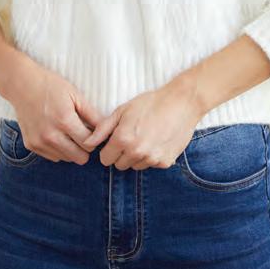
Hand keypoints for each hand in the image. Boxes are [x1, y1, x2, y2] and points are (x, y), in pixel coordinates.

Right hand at [4, 52, 104, 164]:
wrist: (22, 85)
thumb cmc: (51, 86)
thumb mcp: (75, 95)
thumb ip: (92, 114)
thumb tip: (106, 129)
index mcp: (64, 120)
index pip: (89, 143)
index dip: (95, 138)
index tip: (94, 131)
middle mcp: (50, 135)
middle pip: (79, 157)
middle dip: (85, 147)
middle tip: (83, 133)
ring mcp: (39, 142)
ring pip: (66, 158)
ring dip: (71, 149)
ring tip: (69, 131)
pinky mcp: (31, 145)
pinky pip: (53, 156)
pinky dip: (58, 149)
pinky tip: (57, 133)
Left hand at [79, 76, 203, 170]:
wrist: (181, 102)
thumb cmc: (150, 103)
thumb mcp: (123, 110)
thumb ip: (103, 128)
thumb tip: (87, 142)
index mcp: (122, 138)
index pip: (105, 159)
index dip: (109, 149)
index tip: (116, 140)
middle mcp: (136, 152)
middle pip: (119, 165)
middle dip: (122, 153)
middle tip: (133, 136)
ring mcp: (151, 158)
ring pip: (135, 166)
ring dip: (137, 156)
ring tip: (146, 137)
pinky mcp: (165, 162)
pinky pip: (151, 165)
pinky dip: (152, 156)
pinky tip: (157, 140)